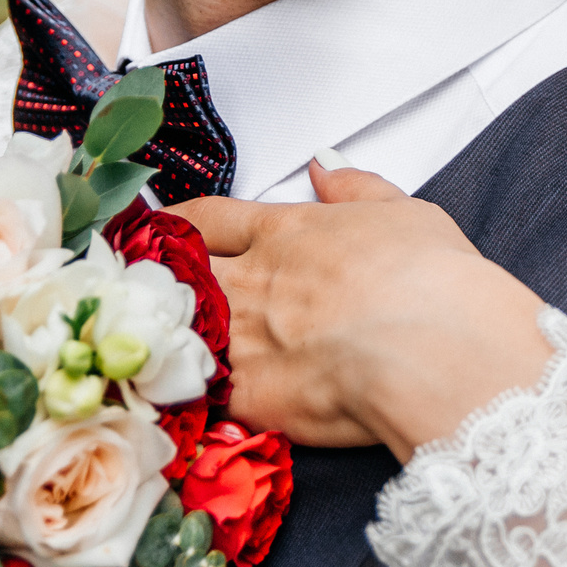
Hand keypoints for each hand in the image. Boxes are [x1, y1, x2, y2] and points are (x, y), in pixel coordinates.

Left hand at [175, 163, 553, 460]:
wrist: (430, 346)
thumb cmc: (430, 277)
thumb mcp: (403, 211)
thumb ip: (356, 188)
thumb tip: (322, 167)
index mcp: (286, 233)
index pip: (210, 219)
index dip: (179, 221)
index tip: (162, 227)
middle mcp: (253, 282)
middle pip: (177, 271)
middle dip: (152, 275)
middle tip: (135, 283)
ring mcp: (244, 340)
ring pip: (176, 330)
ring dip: (162, 334)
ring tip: (142, 342)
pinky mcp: (248, 396)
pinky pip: (196, 392)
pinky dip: (183, 393)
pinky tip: (172, 399)